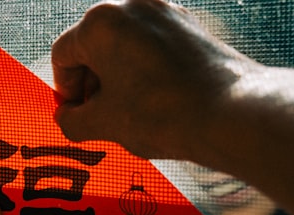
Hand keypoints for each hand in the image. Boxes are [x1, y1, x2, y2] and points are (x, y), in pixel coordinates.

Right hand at [51, 0, 254, 158]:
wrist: (230, 113)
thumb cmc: (164, 113)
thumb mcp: (103, 123)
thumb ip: (72, 120)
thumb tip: (66, 118)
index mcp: (101, 23)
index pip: (63, 55)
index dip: (64, 90)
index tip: (73, 113)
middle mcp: (132, 6)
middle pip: (93, 46)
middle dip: (91, 83)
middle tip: (97, 116)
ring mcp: (165, 12)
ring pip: (123, 47)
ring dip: (117, 79)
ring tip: (127, 113)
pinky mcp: (189, 25)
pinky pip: (150, 48)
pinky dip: (143, 73)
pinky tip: (153, 102)